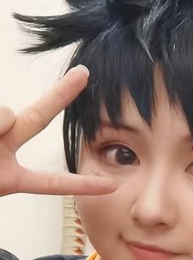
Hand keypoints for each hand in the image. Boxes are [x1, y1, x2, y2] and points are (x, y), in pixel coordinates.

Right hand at [0, 66, 114, 196]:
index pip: (51, 182)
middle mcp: (3, 152)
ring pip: (8, 114)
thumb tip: (9, 117)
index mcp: (10, 179)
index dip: (82, 184)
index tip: (114, 186)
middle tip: (84, 73)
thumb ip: (4, 139)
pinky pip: (1, 112)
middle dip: (61, 94)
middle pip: (37, 117)